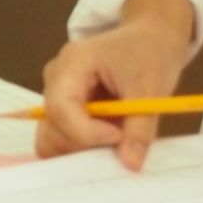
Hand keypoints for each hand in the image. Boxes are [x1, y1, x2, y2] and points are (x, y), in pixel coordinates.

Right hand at [38, 0, 194, 170]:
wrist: (151, 38)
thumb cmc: (149, 52)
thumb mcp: (151, 88)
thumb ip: (139, 128)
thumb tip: (130, 164)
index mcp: (71, 64)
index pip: (60, 108)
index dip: (85, 132)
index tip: (118, 137)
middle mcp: (56, 80)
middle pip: (51, 127)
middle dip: (83, 144)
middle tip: (119, 143)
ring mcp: (59, 95)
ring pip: (54, 138)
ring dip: (84, 149)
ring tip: (117, 138)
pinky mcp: (67, 110)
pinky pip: (65, 138)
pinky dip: (85, 148)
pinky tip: (111, 140)